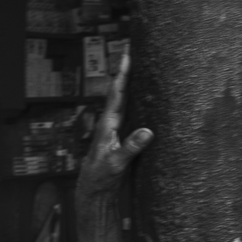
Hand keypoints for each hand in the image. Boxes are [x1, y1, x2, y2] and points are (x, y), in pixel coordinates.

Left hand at [79, 53, 152, 193]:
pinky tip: (147, 94)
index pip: (116, 95)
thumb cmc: (101, 179)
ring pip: (126, 101)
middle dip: (128, 72)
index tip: (127, 54)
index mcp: (107, 126)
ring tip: (142, 64)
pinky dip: (138, 101)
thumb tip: (148, 132)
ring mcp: (116, 129)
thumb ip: (130, 148)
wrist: (94, 192)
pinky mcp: (122, 137)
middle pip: (120, 92)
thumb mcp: (115, 165)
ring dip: (133, 84)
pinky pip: (131, 113)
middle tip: (134, 49)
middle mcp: (111, 123)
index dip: (122, 75)